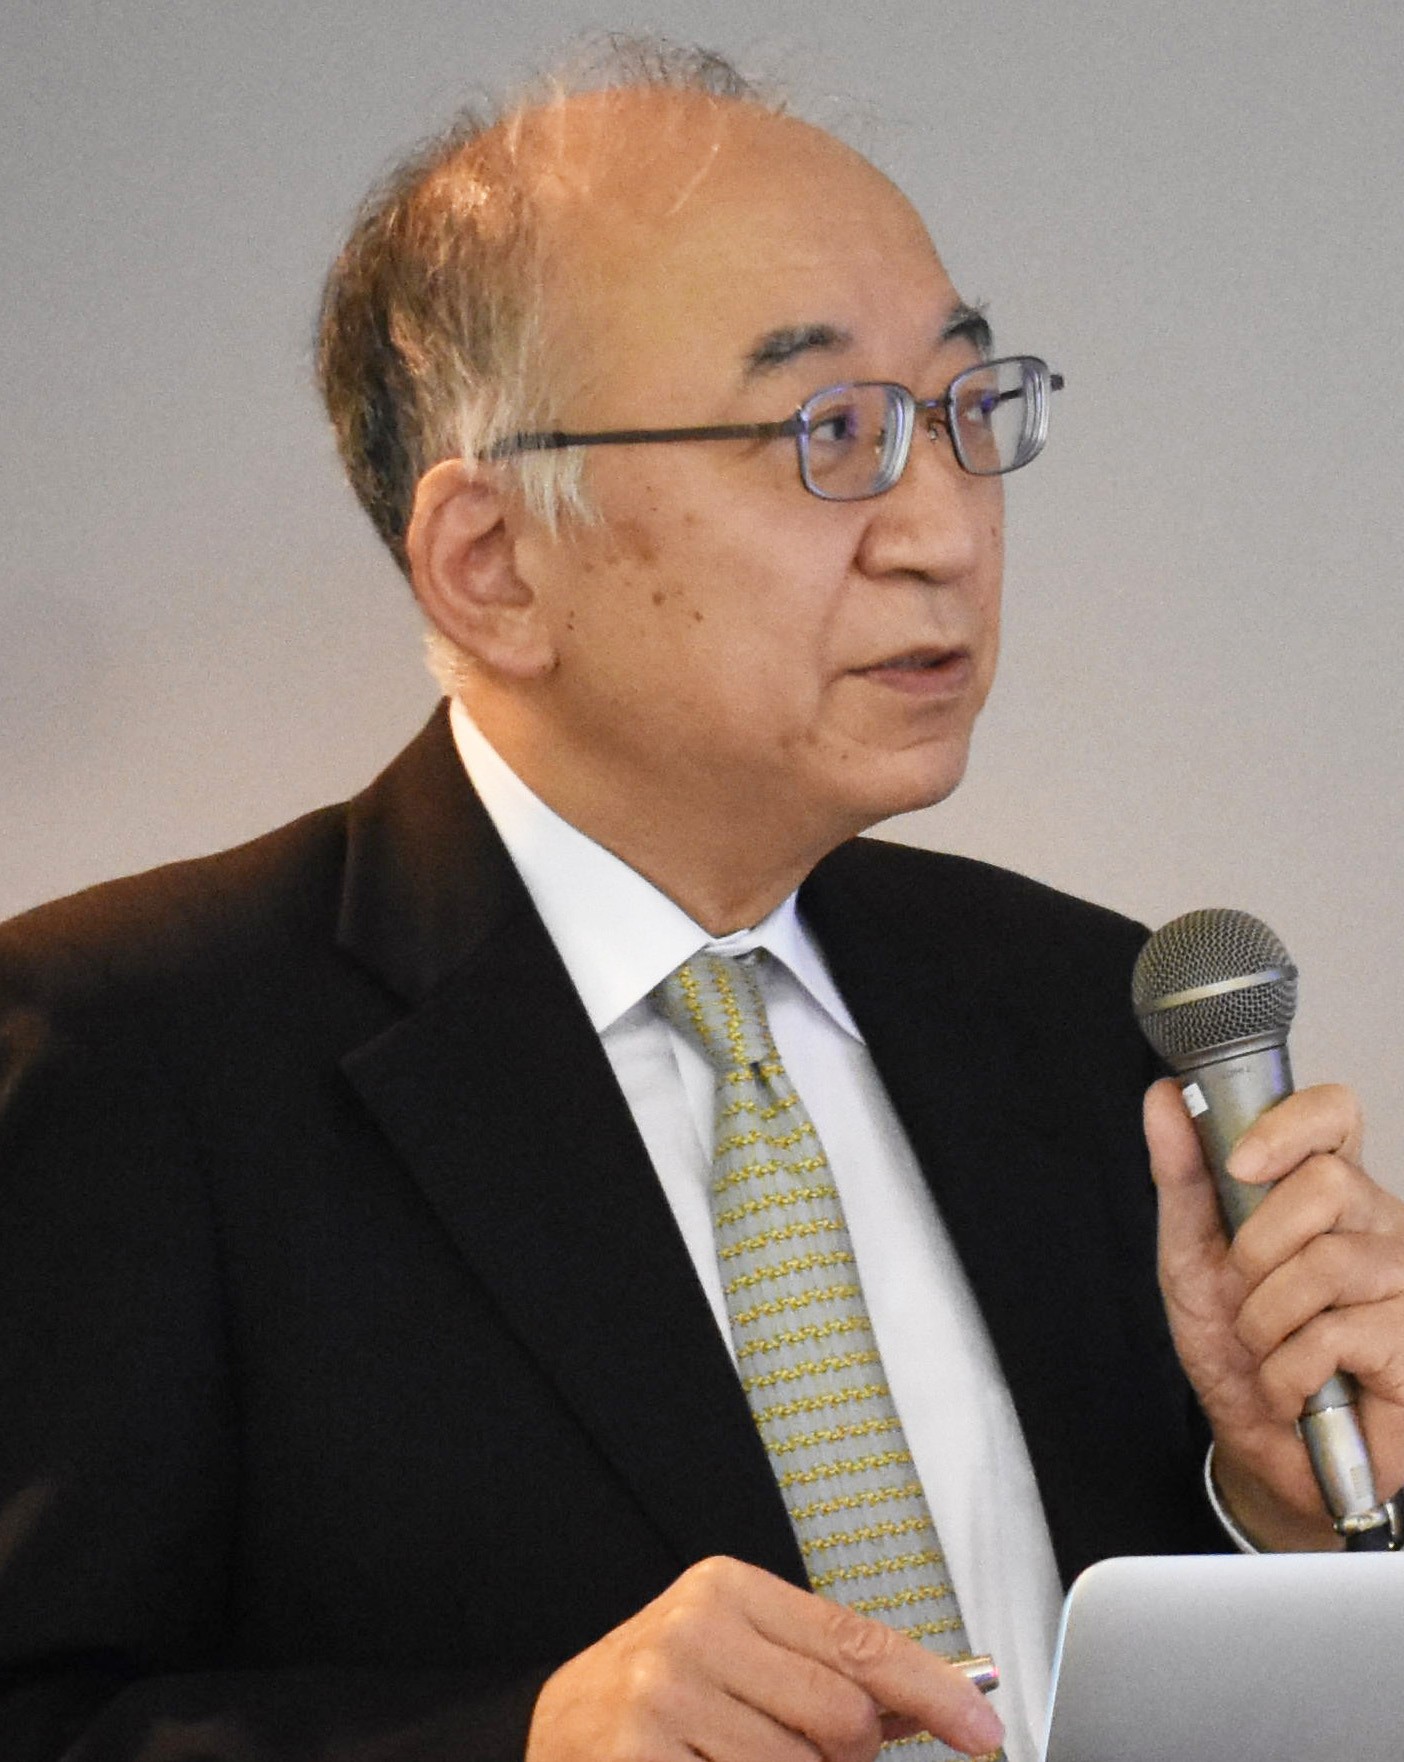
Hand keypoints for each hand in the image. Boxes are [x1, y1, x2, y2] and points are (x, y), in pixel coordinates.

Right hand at [524, 1555, 1004, 1761]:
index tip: (982, 1732)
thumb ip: (831, 1672)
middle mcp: (693, 1631)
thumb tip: (944, 1698)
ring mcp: (661, 1698)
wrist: (555, 1732)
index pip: (856, 1642)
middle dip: (842, 1759)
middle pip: (842, 1722)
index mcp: (726, 1589)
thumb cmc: (662, 1695)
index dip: (932, 1691)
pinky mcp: (639, 1761)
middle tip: (797, 1754)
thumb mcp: (740, 1655)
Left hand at [1146, 1077, 1403, 1546]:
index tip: (1239, 1163)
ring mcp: (1402, 1284)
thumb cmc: (1233, 1345)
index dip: (1290, 1124)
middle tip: (1246, 1291)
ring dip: (1267, 1320)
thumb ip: (1183, 1176)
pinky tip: (1295, 1386)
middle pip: (1328, 1184)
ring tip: (1268, 1346)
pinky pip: (1338, 1334)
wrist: (1257, 1442)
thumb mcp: (1191, 1255)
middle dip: (1258, 1246)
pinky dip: (1289, 1370)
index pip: (1334, 1114)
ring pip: (1328, 1263)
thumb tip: (1165, 1100)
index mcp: (1327, 1191)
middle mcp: (1376, 1226)